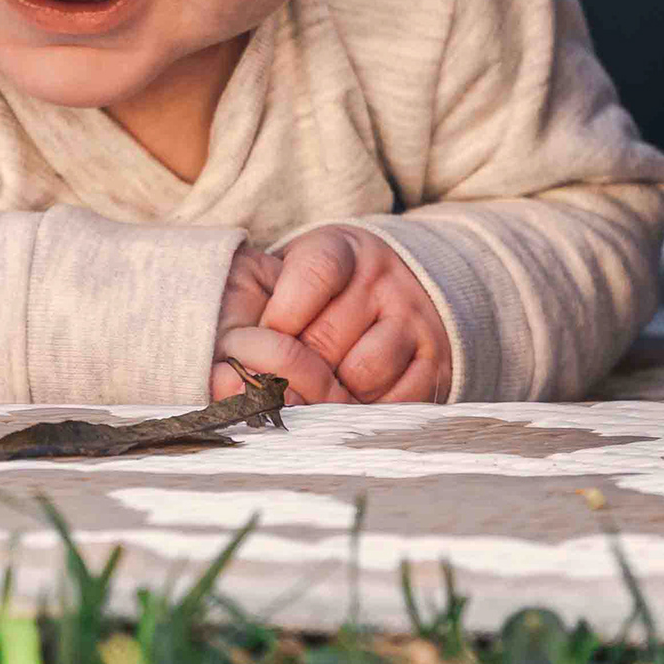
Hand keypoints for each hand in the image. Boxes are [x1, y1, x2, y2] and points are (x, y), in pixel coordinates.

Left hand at [214, 225, 449, 403]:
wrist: (408, 286)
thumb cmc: (329, 293)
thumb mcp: (296, 274)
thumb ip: (261, 303)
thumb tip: (228, 363)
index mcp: (344, 250)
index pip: (314, 273)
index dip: (280, 316)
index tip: (259, 342)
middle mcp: (384, 281)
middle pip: (327, 338)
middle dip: (294, 372)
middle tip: (275, 385)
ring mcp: (414, 320)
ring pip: (361, 373)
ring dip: (330, 396)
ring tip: (316, 393)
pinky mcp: (435, 362)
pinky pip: (397, 401)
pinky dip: (367, 413)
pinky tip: (350, 405)